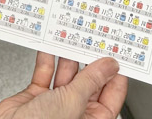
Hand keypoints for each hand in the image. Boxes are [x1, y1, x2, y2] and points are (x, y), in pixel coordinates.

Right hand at [0, 53, 127, 118]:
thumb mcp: (73, 102)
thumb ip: (90, 81)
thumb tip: (109, 66)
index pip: (110, 97)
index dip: (114, 76)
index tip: (115, 56)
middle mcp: (75, 113)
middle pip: (88, 83)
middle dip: (88, 62)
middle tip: (91, 41)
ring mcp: (55, 104)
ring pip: (66, 75)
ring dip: (67, 57)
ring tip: (70, 40)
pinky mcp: (36, 96)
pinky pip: (44, 73)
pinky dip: (46, 59)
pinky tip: (49, 47)